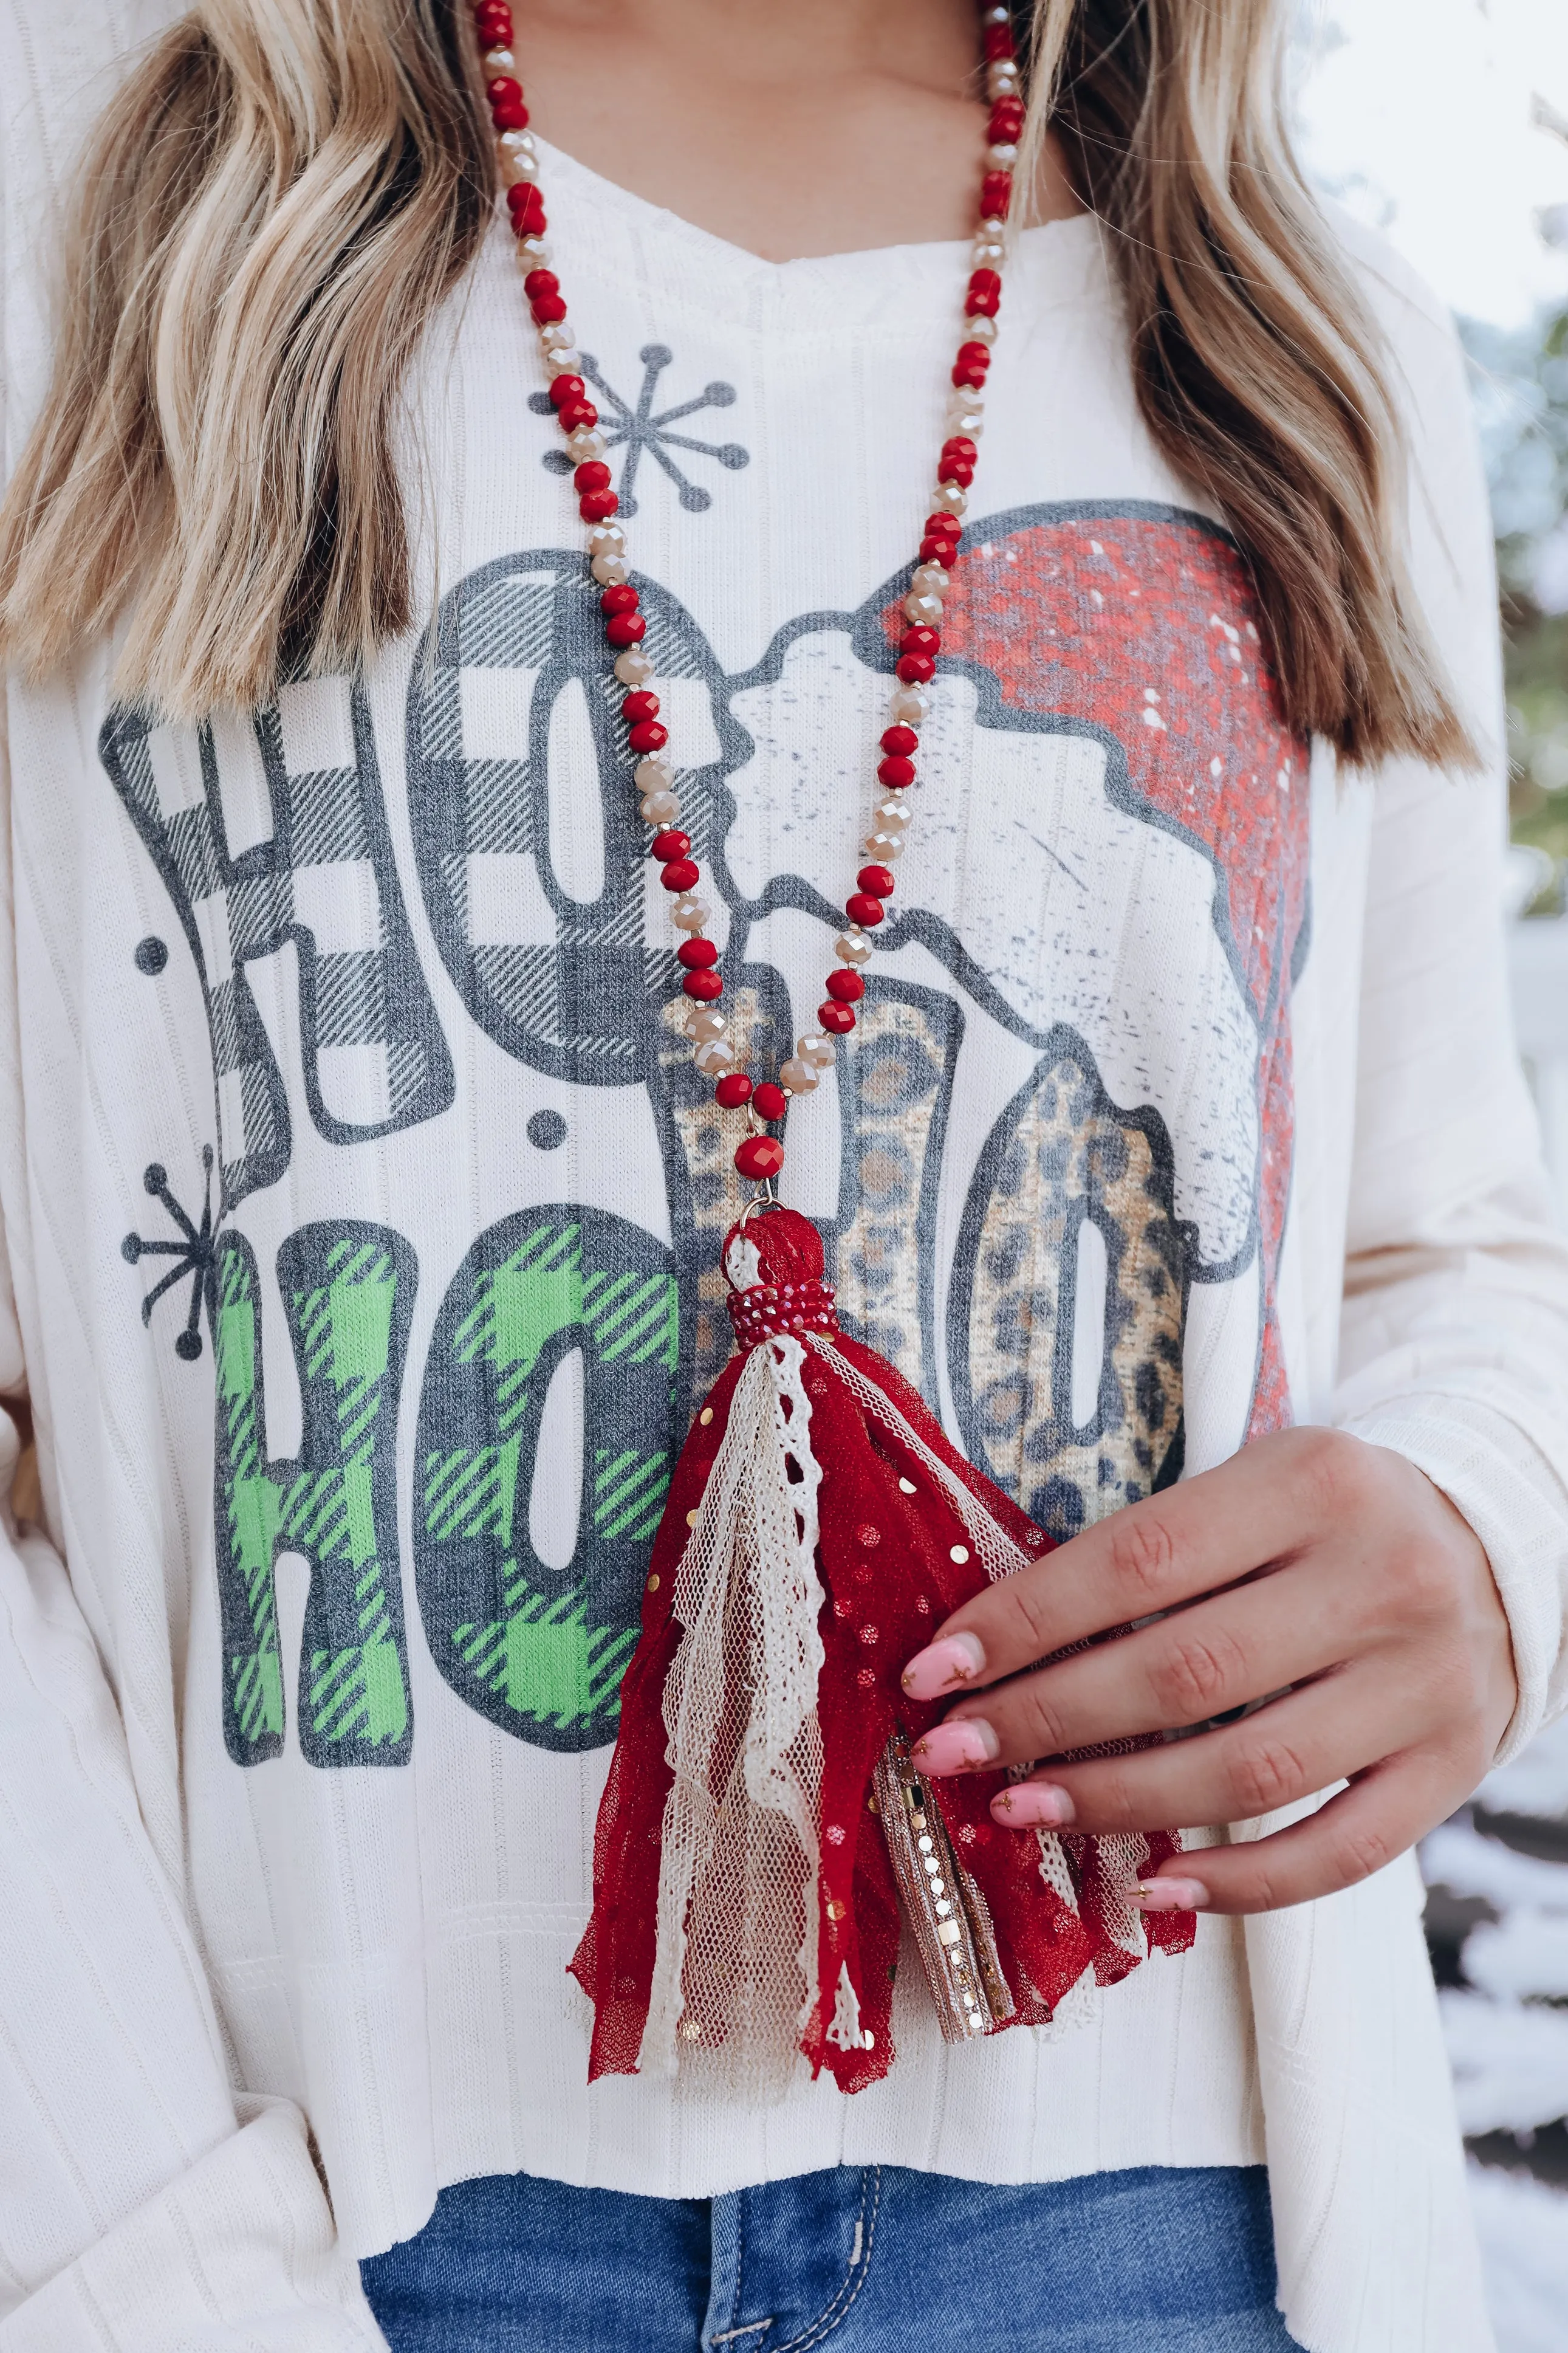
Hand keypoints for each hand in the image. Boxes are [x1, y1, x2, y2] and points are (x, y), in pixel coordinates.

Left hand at [899, 1428, 1517, 1915]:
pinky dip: (1238, 1884)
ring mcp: (1425, 1681)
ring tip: (1023, 1808)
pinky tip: (1154, 1886)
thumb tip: (992, 1643)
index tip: (936, 1667)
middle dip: (1046, 1719)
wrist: (1498, 1542)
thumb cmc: (1329, 1517)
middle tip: (954, 1748)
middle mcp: (1381, 1576)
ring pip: (1251, 1769)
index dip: (1026, 1621)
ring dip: (1118, 1802)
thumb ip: (1151, 1553)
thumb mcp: (1253, 1485)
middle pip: (1184, 1672)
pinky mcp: (1453, 1766)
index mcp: (1314, 1480)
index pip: (1140, 1561)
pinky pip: (1337, 1852)